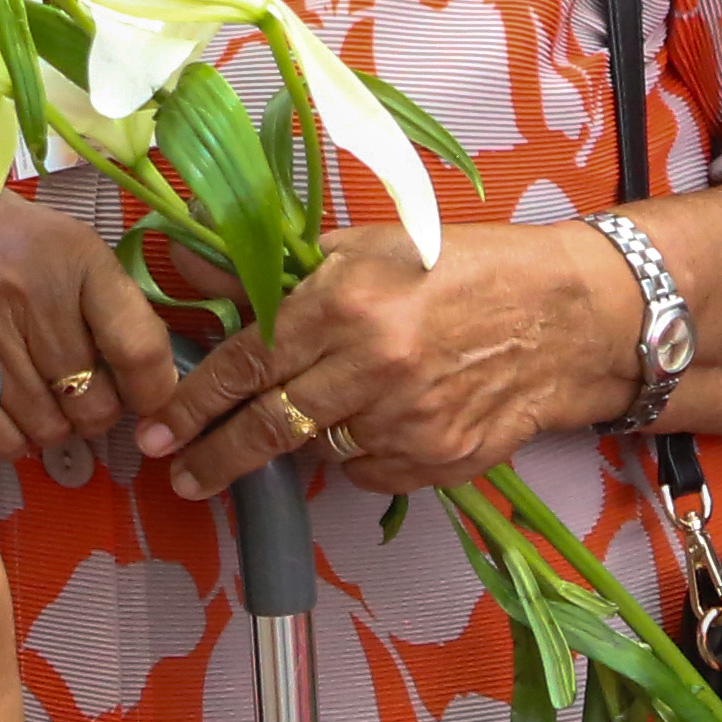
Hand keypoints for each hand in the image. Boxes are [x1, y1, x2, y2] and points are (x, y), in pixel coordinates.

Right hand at [0, 195, 182, 462]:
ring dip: (57, 422)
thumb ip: (119, 312)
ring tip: (44, 390)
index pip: (138, 349)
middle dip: (98, 409)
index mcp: (79, 261)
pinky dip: (17, 433)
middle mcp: (35, 299)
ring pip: (51, 429)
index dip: (152, 390)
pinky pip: (5, 438)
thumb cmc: (20, 241)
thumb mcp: (79, 252)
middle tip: (83, 388)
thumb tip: (150, 389)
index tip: (143, 395)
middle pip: (95, 404)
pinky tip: (13, 403)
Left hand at [151, 226, 638, 500]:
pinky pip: (368, 473)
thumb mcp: (365, 246)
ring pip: (320, 450)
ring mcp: (410, 422)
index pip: (246, 364)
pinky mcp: (441, 461)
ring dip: (299, 441)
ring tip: (297, 423)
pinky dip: (356, 455)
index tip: (158, 430)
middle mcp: (374, 368)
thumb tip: (188, 266)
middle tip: (180, 475)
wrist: (563, 316)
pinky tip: (373, 421)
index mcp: (346, 305)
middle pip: (271, 427)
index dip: (195, 403)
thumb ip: (272, 266)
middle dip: (216, 456)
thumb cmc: (460, 268)